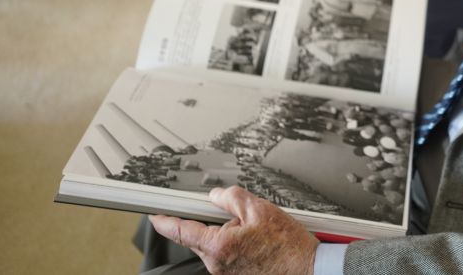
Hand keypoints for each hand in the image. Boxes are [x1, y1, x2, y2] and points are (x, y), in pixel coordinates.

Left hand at [149, 186, 318, 274]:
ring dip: (230, 232)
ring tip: (258, 230)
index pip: (182, 230)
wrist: (306, 270)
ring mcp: (226, 272)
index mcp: (218, 245)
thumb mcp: (260, 209)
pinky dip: (238, 243)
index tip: (156, 215)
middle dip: (214, 221)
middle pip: (201, 235)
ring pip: (216, 244)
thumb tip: (217, 195)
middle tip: (240, 214)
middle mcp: (217, 263)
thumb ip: (232, 198)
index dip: (165, 221)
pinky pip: (228, 254)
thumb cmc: (288, 245)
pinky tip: (260, 241)